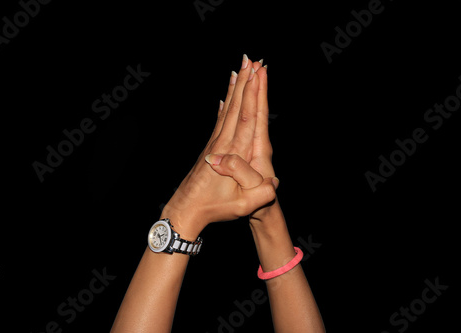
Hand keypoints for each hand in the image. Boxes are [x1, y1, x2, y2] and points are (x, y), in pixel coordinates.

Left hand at [161, 55, 276, 239]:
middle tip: (250, 60)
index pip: (248, 118)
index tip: (258, 74)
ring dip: (235, 89)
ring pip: (228, 110)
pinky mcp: (210, 148)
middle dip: (246, 82)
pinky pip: (219, 121)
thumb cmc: (215, 208)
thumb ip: (260, 195)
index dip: (255, 94)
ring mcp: (214, 144)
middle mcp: (223, 143)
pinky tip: (225, 97)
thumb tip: (274, 183)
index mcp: (234, 153)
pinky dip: (224, 106)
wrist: (187, 209)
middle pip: (238, 107)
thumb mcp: (241, 207)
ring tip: (239, 69)